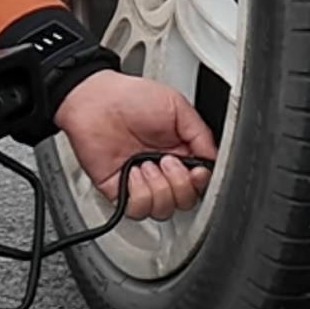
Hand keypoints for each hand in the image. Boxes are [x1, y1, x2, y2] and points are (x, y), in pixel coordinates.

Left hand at [53, 70, 216, 221]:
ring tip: (145, 164)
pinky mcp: (121, 192)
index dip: (201, 182)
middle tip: (166, 160)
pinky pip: (138, 210)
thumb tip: (214, 161)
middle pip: (186, 201)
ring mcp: (142, 183)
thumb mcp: (178, 106)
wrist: (95, 101)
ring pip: (164, 210)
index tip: (197, 171)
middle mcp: (163, 171)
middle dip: (179, 184)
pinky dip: (138, 194)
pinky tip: (132, 172)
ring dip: (158, 187)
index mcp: (181, 151)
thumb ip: (201, 135)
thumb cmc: (131, 97)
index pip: (201, 182)